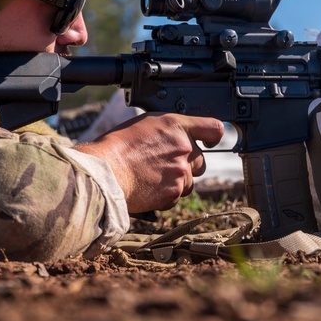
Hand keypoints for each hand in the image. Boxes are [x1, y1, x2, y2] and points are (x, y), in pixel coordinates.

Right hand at [75, 113, 223, 213]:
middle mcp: (184, 148)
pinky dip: (166, 195)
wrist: (106, 172)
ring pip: (190, 182)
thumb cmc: (118, 146)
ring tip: (152, 177)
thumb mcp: (146, 124)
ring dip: (177, 182)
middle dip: (187, 165)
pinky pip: (177, 196)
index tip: (210, 142)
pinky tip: (149, 187)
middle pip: (201, 161)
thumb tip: (179, 138)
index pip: (214, 128)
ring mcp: (181, 171)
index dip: (214, 137)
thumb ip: (169, 130)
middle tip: (164, 165)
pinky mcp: (174, 192)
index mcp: (176, 126)